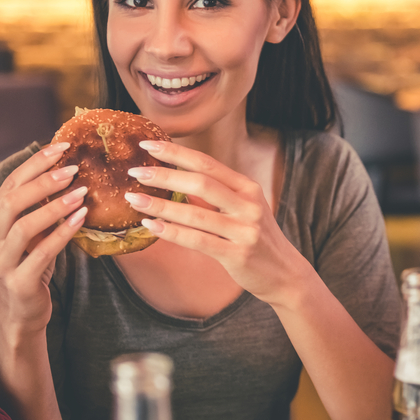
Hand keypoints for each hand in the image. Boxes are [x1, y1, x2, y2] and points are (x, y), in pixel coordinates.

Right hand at [0, 143, 87, 333]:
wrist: (22, 311)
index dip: (35, 163)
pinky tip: (81, 218)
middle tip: (72, 168)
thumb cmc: (31, 264)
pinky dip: (63, 232)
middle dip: (43, 181)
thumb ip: (37, 206)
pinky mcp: (19, 281)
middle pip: (12, 201)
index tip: (61, 146)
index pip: (10, 183)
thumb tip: (66, 168)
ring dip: (55, 206)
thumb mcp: (31, 233)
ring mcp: (1, 262)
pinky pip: (42, 253)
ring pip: (24, 226)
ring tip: (81, 192)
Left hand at [125, 140, 310, 304]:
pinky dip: (172, 232)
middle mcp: (248, 205)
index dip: (176, 153)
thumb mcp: (242, 210)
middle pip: (201, 183)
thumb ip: (214, 196)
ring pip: (195, 214)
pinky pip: (198, 241)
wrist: (284, 273)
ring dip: (161, 205)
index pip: (207, 163)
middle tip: (135, 172)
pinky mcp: (237, 254)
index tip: (149, 146)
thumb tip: (174, 180)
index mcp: (247, 188)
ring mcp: (244, 230)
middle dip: (165, 175)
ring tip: (134, 199)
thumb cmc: (256, 239)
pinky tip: (152, 226)